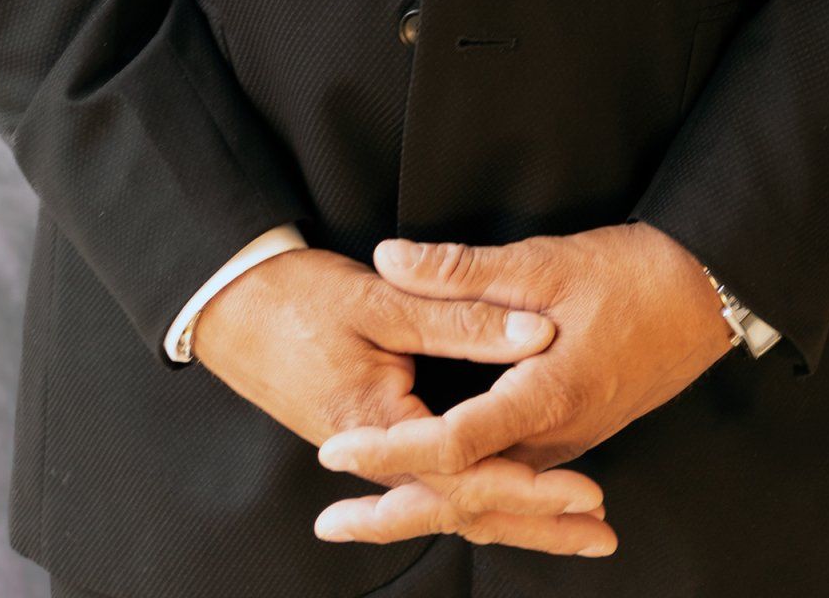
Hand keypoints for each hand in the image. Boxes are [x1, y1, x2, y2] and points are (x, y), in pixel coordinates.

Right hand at [189, 246, 616, 558]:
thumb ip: (460, 316)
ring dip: (514, 516)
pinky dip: (477, 495)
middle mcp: (376, 453)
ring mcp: (372, 452)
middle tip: (600, 531)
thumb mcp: (381, 300)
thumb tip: (536, 330)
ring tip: (576, 528)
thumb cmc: (297, 299)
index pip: (467, 472)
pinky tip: (510, 499)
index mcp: (378, 425)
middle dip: (534, 520)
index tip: (584, 494)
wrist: (228, 303)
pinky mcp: (371, 439)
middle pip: (465, 503)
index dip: (530, 486)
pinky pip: (432, 483)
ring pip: (451, 499)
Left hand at [313, 222, 736, 540]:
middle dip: (393, 510)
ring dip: (426, 508)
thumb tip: (389, 258)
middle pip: (465, 495)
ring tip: (363, 518)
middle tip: (329, 523)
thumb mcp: (543, 262)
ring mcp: (566, 445)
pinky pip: (512, 487)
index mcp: (544, 398)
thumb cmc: (631, 275)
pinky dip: (468, 499)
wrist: (705, 295)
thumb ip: (461, 270)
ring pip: (488, 498)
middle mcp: (554, 439)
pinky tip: (436, 496)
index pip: (452, 444)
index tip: (336, 452)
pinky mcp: (572, 438)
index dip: (389, 450)